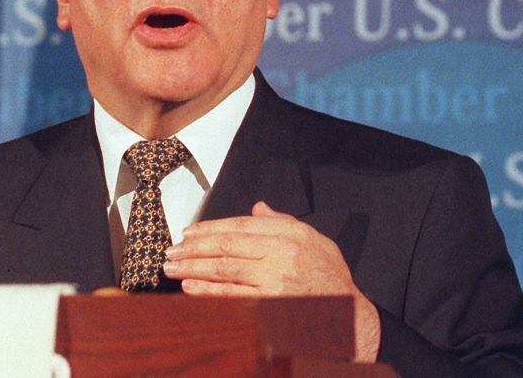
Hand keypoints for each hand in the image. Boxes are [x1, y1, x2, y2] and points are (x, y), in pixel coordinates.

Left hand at [163, 201, 380, 361]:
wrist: (349, 315)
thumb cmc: (330, 277)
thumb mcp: (313, 239)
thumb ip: (283, 222)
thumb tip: (258, 208)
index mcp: (288, 234)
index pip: (239, 226)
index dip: (210, 229)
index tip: (188, 233)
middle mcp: (280, 254)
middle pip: (227, 246)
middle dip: (194, 248)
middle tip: (172, 250)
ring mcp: (274, 281)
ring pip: (225, 270)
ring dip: (193, 268)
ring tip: (173, 267)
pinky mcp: (269, 306)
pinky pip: (232, 297)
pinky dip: (208, 292)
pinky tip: (190, 289)